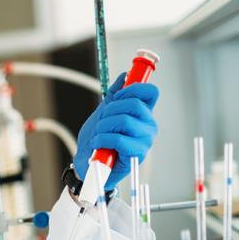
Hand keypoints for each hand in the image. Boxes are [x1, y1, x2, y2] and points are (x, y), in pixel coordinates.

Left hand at [73, 72, 158, 190]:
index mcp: (143, 114)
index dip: (133, 88)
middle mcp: (148, 126)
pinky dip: (102, 140)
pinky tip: (98, 145)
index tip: (117, 95)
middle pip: (134, 104)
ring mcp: (144, 141)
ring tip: (98, 135)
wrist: (87, 164)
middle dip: (110, 110)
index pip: (151, 92)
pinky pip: (118, 139)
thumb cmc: (97, 140)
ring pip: (124, 121)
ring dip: (103, 127)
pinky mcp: (136, 155)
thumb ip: (114, 95)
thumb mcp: (103, 113)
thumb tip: (125, 75)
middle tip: (101, 121)